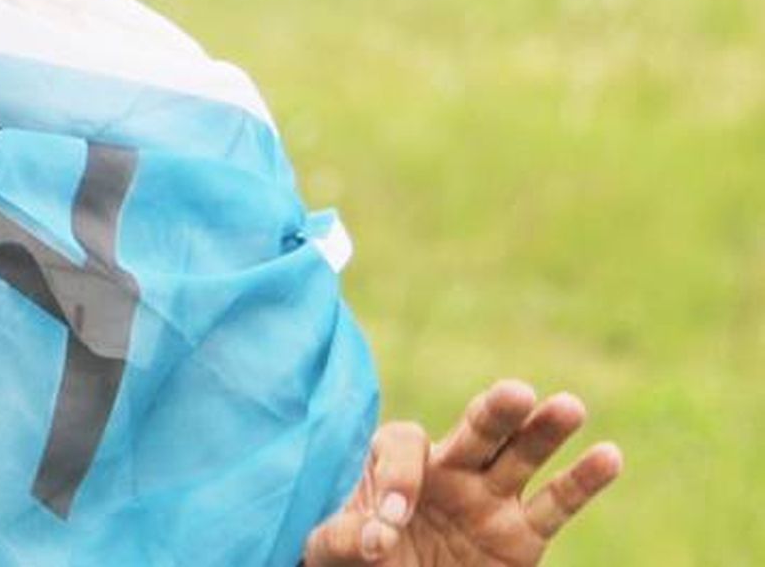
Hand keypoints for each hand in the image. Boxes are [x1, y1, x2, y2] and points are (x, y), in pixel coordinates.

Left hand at [304, 379, 621, 565]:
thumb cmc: (360, 557)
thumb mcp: (335, 549)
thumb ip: (346, 538)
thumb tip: (378, 538)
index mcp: (398, 461)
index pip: (403, 447)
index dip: (398, 479)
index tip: (391, 524)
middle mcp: (449, 467)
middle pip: (475, 429)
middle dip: (495, 412)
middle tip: (517, 393)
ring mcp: (489, 497)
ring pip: (521, 455)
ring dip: (544, 431)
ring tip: (569, 407)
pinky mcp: (522, 535)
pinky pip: (555, 504)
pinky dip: (583, 480)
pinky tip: (609, 455)